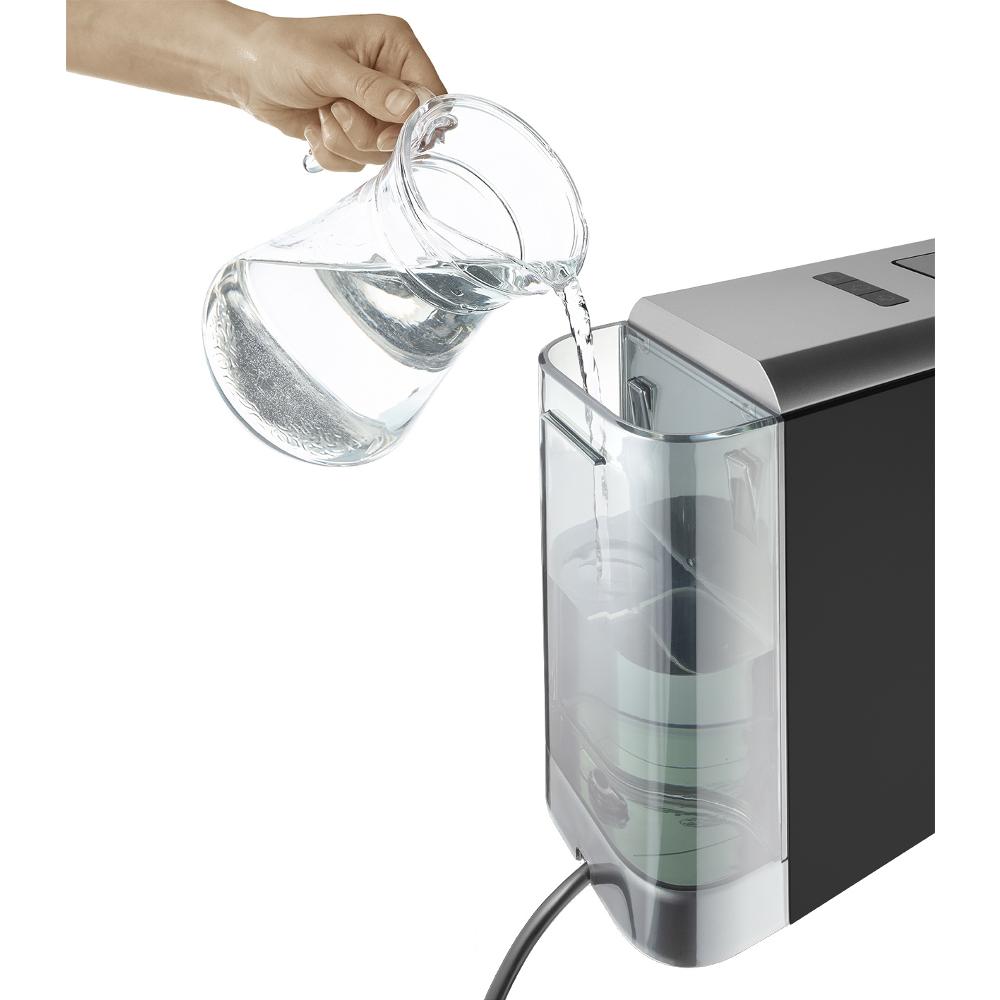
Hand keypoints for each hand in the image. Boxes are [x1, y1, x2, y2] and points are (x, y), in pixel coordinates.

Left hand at [235, 14, 445, 170]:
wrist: (247, 72)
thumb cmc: (282, 53)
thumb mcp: (327, 67)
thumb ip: (372, 90)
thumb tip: (411, 107)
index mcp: (394, 47)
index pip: (429, 95)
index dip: (411, 122)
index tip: (382, 134)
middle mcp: (390, 77)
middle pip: (407, 132)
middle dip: (367, 133)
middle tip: (336, 111)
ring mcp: (374, 109)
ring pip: (382, 152)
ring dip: (346, 142)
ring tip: (321, 115)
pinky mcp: (357, 133)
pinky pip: (359, 162)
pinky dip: (333, 153)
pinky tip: (314, 129)